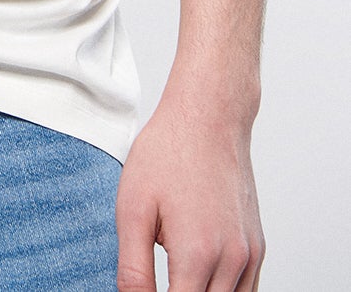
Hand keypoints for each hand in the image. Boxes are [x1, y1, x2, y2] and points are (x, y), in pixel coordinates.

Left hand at [115, 86, 264, 290]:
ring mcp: (249, 256)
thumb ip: (133, 269)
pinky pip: (245, 291)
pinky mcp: (258, 247)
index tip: (142, 291)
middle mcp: (232, 262)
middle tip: (157, 279)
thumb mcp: (132, 209)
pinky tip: (197, 278)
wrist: (209, 116)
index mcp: (197, 256)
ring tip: (173, 278)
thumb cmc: (168, 153)